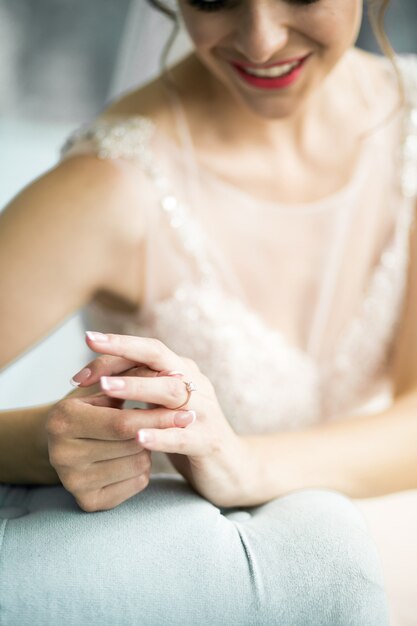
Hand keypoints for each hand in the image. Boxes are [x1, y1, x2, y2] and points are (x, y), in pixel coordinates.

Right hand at [45, 384, 190, 511]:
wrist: (64, 442)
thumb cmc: (93, 408)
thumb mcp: (105, 389)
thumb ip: (136, 382)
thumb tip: (178, 378)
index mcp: (63, 420)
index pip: (122, 423)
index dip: (156, 418)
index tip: (186, 411)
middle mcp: (62, 454)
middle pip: (132, 446)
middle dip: (153, 433)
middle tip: (154, 424)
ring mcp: (73, 481)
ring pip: (138, 465)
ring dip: (148, 450)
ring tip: (136, 439)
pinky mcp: (88, 501)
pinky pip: (136, 484)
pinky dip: (143, 469)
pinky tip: (130, 458)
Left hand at [72, 331, 249, 507]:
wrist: (233, 468)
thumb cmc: (187, 433)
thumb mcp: (163, 406)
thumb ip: (141, 387)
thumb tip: (97, 373)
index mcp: (182, 373)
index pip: (148, 350)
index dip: (116, 347)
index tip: (86, 344)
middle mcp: (195, 384)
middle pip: (159, 358)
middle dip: (124, 349)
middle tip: (90, 343)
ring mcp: (204, 411)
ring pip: (171, 391)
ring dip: (137, 387)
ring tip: (107, 388)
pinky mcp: (209, 441)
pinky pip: (183, 436)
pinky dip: (161, 435)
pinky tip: (138, 437)